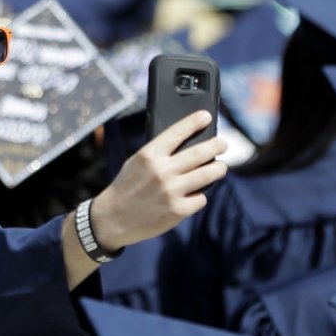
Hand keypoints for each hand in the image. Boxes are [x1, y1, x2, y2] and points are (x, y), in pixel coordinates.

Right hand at [90, 111, 227, 250]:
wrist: (113, 219)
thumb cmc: (127, 187)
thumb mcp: (136, 162)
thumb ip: (158, 153)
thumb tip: (187, 144)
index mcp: (149, 155)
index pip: (177, 132)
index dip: (194, 122)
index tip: (206, 116)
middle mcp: (162, 171)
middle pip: (200, 152)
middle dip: (217, 145)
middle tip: (223, 143)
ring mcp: (171, 191)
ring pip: (208, 174)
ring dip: (219, 169)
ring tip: (220, 167)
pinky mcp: (178, 211)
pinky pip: (201, 198)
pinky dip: (200, 195)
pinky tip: (195, 194)